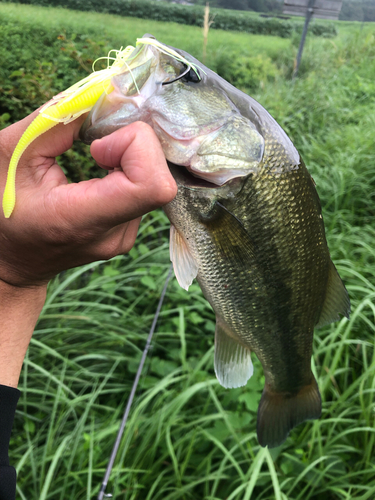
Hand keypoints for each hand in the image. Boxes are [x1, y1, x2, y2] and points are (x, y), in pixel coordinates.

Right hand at [0, 112, 176, 287]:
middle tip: (96, 141)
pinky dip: (130, 168)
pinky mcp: (130, 229)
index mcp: (81, 219)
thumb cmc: (1, 208)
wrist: (13, 259)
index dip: (137, 148)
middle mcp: (114, 233)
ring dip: (130, 155)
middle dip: (133, 144)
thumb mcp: (13, 154)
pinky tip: (102, 170)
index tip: (98, 145)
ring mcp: (126, 235)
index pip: (153, 185)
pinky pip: (146, 187)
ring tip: (95, 156)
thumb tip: (103, 90)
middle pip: (159, 177)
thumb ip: (57, 119)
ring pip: (155, 178)